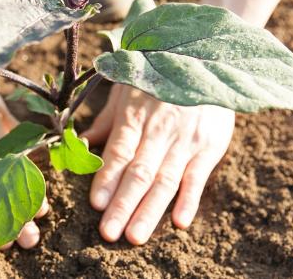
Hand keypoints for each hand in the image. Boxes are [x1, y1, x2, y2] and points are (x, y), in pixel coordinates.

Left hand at [81, 85, 233, 244]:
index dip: (107, 178)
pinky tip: (180, 222)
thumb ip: (107, 120)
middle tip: (109, 233)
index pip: (119, 152)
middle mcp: (159, 130)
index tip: (96, 204)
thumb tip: (81, 144)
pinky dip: (190, 199)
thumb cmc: (159, 74)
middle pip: (139, 172)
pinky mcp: (210, 145)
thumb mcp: (128, 87)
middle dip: (123, 204)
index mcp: (135, 115)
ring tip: (135, 236)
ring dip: (150, 211)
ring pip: (165, 180)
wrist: (208, 56)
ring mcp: (186, 139)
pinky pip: (199, 176)